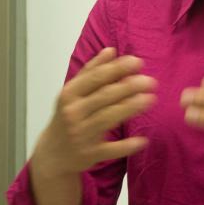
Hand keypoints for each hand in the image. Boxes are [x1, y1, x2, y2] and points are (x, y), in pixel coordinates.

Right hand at [32, 47, 155, 176]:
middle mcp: (73, 113)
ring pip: (108, 118)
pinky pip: (111, 150)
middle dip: (129, 87)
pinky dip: (126, 146)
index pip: (95, 78)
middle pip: (104, 96)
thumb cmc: (67, 117)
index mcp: (69, 94)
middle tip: (150, 81)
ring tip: (151, 99)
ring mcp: (81, 134)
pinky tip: (143, 140)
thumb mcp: (72, 92)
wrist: (52, 154)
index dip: (117, 69)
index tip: (138, 62)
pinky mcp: (90, 154)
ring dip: (131, 108)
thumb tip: (111, 50)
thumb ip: (91, 71)